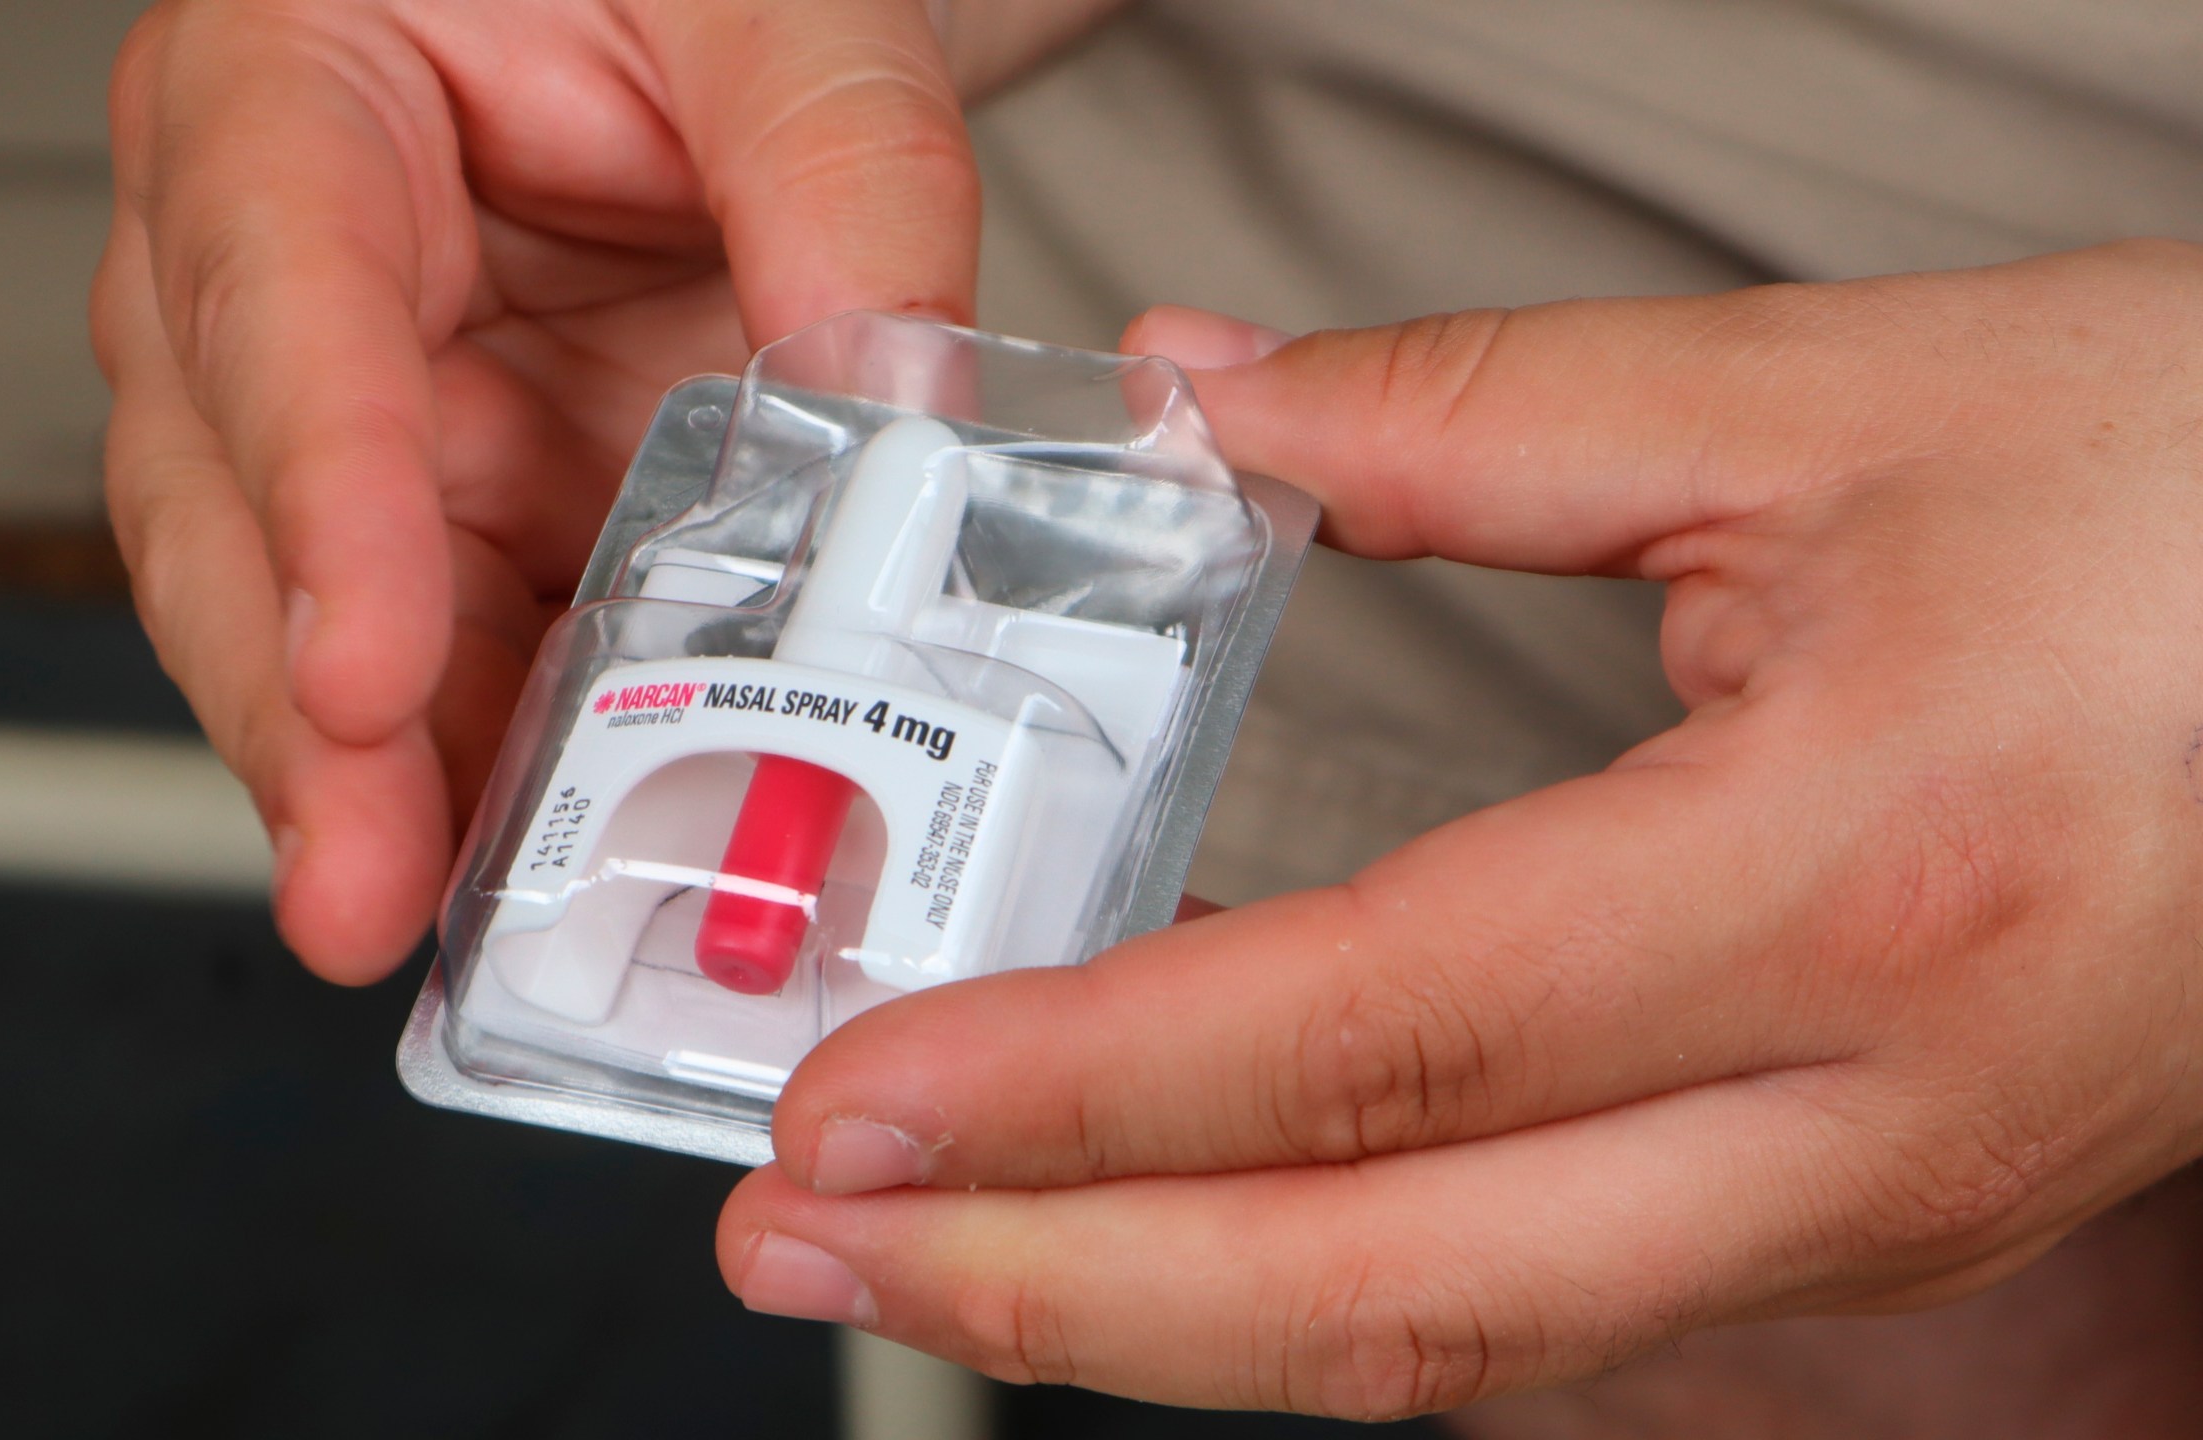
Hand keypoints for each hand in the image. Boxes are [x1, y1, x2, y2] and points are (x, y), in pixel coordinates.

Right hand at [92, 0, 990, 979]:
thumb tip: (891, 394)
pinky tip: (528, 872)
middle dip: (302, 718)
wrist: (700, 12)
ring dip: (371, 788)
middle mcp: (267, 273)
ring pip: (305, 620)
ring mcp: (356, 413)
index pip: (279, 300)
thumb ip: (842, 164)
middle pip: (233, 507)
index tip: (363, 670)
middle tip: (370, 886)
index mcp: (287, 94)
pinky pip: (439, 660)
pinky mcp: (447, 510)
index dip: (320, 496)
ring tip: (442, 932)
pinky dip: (479, 772)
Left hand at [717, 241, 2202, 1417]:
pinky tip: (1178, 1203)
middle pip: (1385, 1295)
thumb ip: (1469, 410)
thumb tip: (1197, 404)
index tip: (848, 1100)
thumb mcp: (1838, 405)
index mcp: (1849, 888)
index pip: (1360, 1041)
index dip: (1069, 1091)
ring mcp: (1887, 1201)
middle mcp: (1868, 1118)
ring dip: (1164, 1308)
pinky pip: (1556, 1294)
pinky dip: (1325, 1268)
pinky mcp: (1889, 1203)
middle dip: (1054, 1294)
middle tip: (800, 1246)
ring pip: (1465, 1339)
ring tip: (938, 1244)